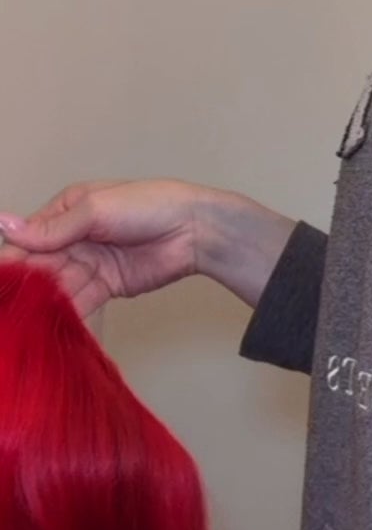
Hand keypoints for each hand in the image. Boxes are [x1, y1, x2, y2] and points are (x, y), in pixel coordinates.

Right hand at [0, 178, 202, 320]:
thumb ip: (53, 227)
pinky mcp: (106, 285)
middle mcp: (74, 237)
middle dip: (25, 283)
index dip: (13, 257)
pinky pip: (79, 300)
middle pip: (41, 264)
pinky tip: (48, 324)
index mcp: (67, 210)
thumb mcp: (96, 209)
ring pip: (57, 285)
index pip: (29, 236)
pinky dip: (65, 311)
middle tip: (10, 305)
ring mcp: (90, 262)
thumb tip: (4, 225)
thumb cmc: (148, 205)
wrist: (194, 229)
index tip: (3, 278)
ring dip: (41, 301)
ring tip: (23, 319)